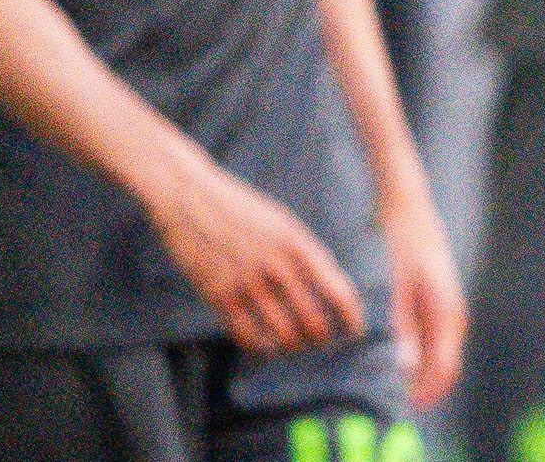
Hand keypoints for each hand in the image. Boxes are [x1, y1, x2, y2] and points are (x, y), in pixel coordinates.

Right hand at [138, 144, 363, 357]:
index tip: (354, 330)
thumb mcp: (282, 223)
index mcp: (298, 245)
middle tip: (321, 341)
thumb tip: (330, 291)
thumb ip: (305, 255)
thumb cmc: (240, 210)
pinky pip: (248, 336)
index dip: (352, 318)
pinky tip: (265, 345)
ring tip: (294, 344)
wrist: (189, 197)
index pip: (339, 293)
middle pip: (314, 323)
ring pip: (284, 336)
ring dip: (293, 346)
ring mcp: (247, 283)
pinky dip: (261, 347)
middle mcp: (277, 266)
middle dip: (322, 339)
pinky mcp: (219, 296)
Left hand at [381, 188, 467, 409]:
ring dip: (427, 373)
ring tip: (402, 388)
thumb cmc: (404, 242)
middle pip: (447, 364)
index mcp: (449, 311)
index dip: (429, 390)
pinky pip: (438, 340)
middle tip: (403, 402)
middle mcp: (455, 313)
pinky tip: (406, 361)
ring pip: (444, 354)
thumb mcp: (400, 286)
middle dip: (429, 387)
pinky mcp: (441, 303)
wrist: (412, 208)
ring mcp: (450, 308)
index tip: (409, 406)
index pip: (445, 366)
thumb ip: (405, 327)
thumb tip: (406, 367)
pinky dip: (426, 356)